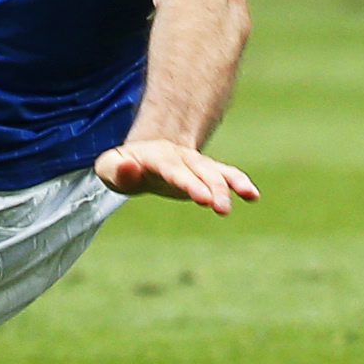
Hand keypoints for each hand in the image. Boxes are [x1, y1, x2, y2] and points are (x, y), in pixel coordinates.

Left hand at [93, 139, 260, 213]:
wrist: (142, 156)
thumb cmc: (121, 167)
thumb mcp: (109, 167)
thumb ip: (116, 169)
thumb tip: (128, 166)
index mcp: (157, 157)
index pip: (173, 170)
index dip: (188, 183)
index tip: (202, 198)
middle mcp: (181, 157)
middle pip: (200, 171)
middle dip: (213, 187)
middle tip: (222, 208)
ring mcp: (195, 163)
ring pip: (217, 172)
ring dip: (231, 185)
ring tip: (250, 196)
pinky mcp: (205, 172)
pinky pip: (226, 175)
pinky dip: (240, 183)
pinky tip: (254, 196)